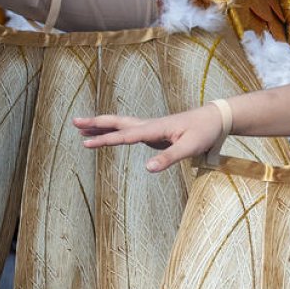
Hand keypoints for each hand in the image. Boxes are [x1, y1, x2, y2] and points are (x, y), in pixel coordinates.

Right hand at [72, 104, 224, 171]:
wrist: (215, 119)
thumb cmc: (203, 132)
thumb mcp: (189, 148)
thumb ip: (168, 159)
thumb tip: (147, 169)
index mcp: (155, 129)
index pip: (125, 136)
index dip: (104, 140)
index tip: (85, 143)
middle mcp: (150, 125)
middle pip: (117, 122)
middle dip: (96, 123)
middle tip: (74, 122)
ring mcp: (151, 128)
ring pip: (122, 125)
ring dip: (102, 126)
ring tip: (82, 128)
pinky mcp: (155, 132)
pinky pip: (129, 130)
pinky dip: (115, 131)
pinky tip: (110, 135)